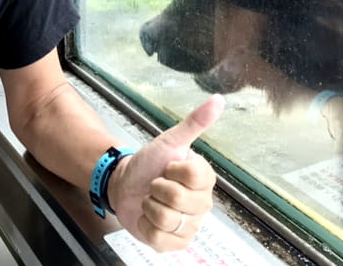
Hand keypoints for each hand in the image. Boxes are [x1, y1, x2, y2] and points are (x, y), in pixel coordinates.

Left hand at [107, 95, 224, 250]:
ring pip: (168, 220)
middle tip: (156, 185)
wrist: (124, 184)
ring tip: (150, 200)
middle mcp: (202, 204)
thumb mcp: (170, 140)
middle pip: (178, 199)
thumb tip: (218, 100)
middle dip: (157, 188)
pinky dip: (146, 227)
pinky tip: (148, 218)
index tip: (167, 167)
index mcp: (204, 179)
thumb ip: (195, 122)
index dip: (172, 170)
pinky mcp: (175, 244)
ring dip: (149, 207)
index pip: (193, 176)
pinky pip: (160, 239)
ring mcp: (190, 226)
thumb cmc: (148, 163)